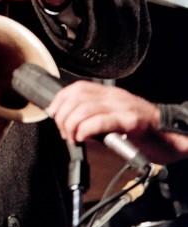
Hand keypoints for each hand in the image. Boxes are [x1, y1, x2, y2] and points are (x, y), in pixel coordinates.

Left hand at [48, 81, 187, 164]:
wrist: (172, 138)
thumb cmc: (145, 132)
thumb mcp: (115, 120)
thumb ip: (95, 119)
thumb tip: (72, 127)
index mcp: (109, 95)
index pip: (76, 88)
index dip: (60, 100)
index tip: (54, 115)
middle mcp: (114, 97)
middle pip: (75, 98)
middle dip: (62, 116)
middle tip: (64, 133)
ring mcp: (122, 107)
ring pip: (83, 108)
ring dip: (71, 125)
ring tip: (72, 138)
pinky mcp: (130, 120)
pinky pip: (100, 120)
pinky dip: (85, 128)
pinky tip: (82, 137)